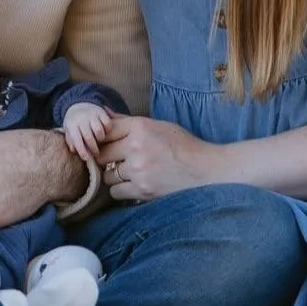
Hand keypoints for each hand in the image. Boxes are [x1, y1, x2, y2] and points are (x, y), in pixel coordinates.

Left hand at [61, 102, 109, 160]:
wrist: (78, 105)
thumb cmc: (74, 123)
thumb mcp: (68, 131)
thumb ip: (71, 141)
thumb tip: (75, 150)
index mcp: (71, 124)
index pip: (77, 140)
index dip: (82, 151)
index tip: (87, 158)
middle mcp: (82, 118)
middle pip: (89, 137)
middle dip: (93, 148)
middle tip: (95, 153)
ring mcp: (92, 114)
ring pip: (99, 130)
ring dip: (100, 139)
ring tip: (99, 140)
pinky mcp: (101, 111)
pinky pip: (107, 123)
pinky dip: (107, 130)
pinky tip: (104, 132)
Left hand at [98, 115, 220, 201]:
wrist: (205, 170)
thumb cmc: (182, 145)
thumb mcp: (157, 125)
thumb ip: (127, 121)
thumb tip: (102, 113)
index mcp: (140, 127)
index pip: (106, 130)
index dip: (102, 138)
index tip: (105, 144)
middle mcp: (136, 147)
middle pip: (101, 154)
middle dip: (106, 158)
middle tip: (117, 160)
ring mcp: (139, 170)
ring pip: (107, 175)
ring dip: (115, 175)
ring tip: (130, 173)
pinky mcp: (142, 190)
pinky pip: (115, 192)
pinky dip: (121, 190)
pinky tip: (134, 184)